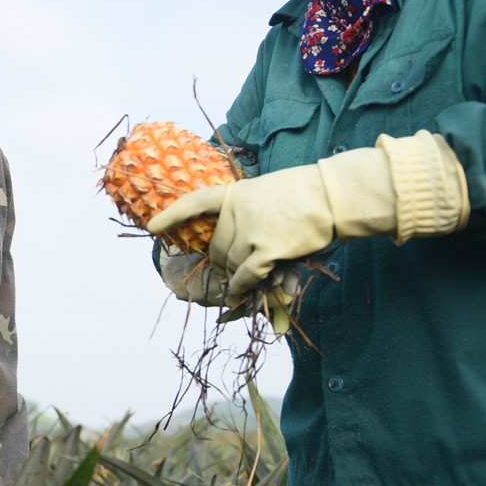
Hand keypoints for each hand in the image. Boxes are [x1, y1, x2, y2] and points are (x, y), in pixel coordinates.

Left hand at [148, 131, 468, 297]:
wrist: (332, 195)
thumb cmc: (306, 194)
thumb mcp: (268, 193)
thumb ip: (248, 212)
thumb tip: (237, 245)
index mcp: (235, 193)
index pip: (195, 202)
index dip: (172, 215)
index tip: (152, 227)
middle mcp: (236, 211)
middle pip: (216, 246)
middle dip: (222, 262)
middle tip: (233, 270)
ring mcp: (250, 231)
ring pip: (230, 264)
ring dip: (235, 276)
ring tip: (247, 279)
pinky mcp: (266, 250)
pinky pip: (245, 276)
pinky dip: (241, 287)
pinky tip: (240, 293)